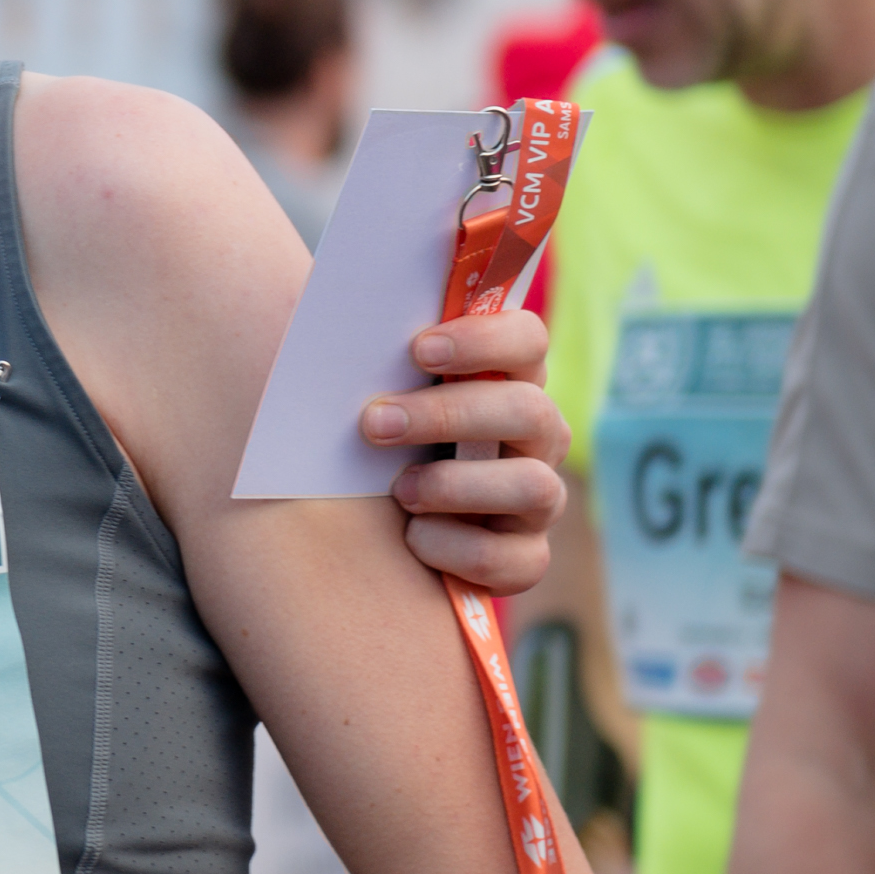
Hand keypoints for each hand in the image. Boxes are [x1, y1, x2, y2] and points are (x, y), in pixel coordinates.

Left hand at [363, 309, 569, 596]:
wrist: (357, 531)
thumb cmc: (366, 440)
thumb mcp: (367, 393)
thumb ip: (372, 356)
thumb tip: (337, 313)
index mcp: (502, 381)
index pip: (527, 340)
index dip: (485, 339)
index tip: (418, 348)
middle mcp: (535, 437)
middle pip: (530, 411)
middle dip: (448, 415)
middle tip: (375, 423)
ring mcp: (536, 500)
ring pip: (534, 487)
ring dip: (457, 485)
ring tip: (400, 490)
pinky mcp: (522, 558)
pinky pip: (516, 560)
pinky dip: (456, 548)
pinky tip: (412, 538)